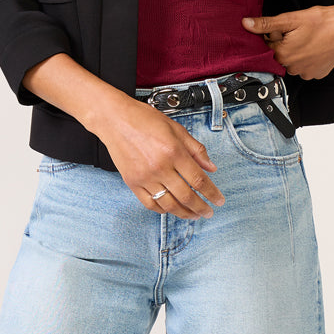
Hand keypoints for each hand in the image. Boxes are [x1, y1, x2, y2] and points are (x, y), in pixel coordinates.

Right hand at [95, 96, 224, 220]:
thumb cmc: (144, 119)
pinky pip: (150, 203)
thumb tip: (211, 167)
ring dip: (184, 213)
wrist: (115, 119)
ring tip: (193, 215)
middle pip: (186, 196)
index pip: (198, 180)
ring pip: (169, 204)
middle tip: (209, 212)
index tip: (219, 200)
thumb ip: (196, 149)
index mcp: (173, 151)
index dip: (212, 193)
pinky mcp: (132, 182)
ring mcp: (145, 176)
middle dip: (201, 208)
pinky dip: (162, 209)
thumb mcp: (176, 129)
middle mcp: (160, 167)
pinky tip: (171, 209)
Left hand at [242, 2, 333, 80]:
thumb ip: (266, 24)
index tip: (286, 29)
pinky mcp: (318, 74)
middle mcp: (293, 68)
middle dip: (285, 45)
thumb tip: (245, 24)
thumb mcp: (291, 19)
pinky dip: (308, 59)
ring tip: (309, 39)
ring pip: (293, 63)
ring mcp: (306, 73)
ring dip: (296, 53)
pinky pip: (307, 68)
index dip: (274, 35)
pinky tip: (316, 47)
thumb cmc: (322, 21)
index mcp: (282, 54)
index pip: (267, 47)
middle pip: (280, 56)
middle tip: (300, 33)